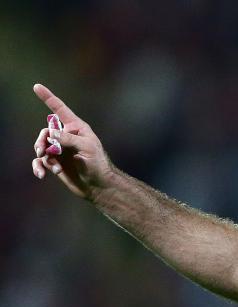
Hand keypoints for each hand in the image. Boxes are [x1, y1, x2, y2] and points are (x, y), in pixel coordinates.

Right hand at [31, 84, 115, 200]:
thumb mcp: (87, 147)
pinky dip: (38, 167)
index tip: (36, 86)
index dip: (48, 98)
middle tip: (43, 151)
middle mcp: (66, 137)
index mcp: (76, 128)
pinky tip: (42, 175)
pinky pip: (40, 161)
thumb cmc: (98, 164)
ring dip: (43, 157)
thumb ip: (68, 138)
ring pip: (41, 147)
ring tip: (53, 168)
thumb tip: (50, 133)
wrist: (98, 186)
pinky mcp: (55, 163)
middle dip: (41, 141)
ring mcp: (60, 150)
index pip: (60, 109)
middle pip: (45, 132)